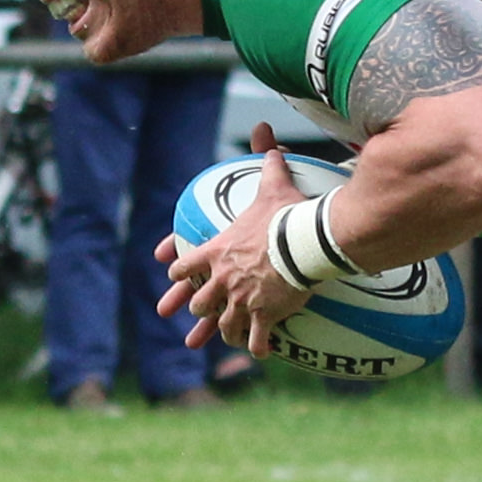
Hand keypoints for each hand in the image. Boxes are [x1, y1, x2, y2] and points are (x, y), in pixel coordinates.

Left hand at [153, 124, 316, 352]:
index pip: (185, 265)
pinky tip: (260, 352)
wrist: (305, 242)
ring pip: (223, 324)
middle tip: (199, 317)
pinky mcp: (262, 315)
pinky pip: (255, 338)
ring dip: (224, 332)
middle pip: (199, 301)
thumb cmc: (286, 214)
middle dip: (200, 309)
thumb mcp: (272, 183)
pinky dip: (257, 346)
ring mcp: (240, 299)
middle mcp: (223, 278)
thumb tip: (264, 129)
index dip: (179, 274)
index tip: (176, 280)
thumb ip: (265, 159)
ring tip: (228, 338)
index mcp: (218, 250)